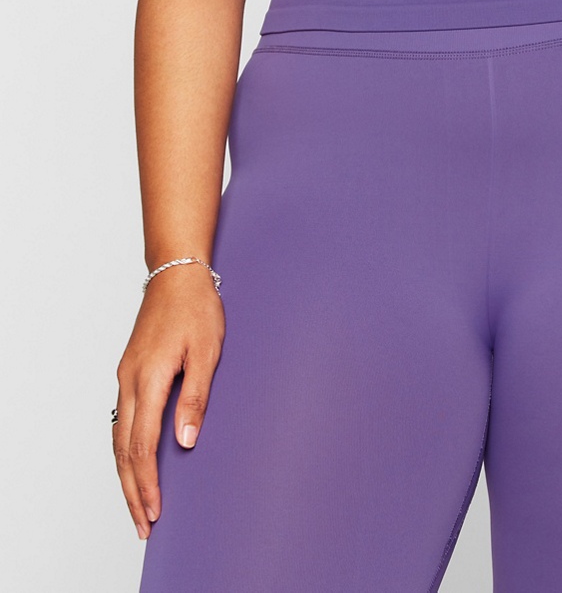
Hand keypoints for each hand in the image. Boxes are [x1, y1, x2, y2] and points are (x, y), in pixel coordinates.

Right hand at [113, 265, 224, 537]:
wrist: (177, 275)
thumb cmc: (197, 309)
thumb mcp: (207, 351)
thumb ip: (195, 398)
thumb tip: (185, 443)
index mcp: (148, 378)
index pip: (143, 444)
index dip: (148, 482)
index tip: (154, 511)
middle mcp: (129, 381)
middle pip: (123, 450)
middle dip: (132, 490)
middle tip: (143, 525)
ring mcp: (125, 377)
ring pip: (117, 438)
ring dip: (126, 475)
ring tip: (137, 505)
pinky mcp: (128, 372)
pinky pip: (119, 421)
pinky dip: (124, 451)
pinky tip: (132, 465)